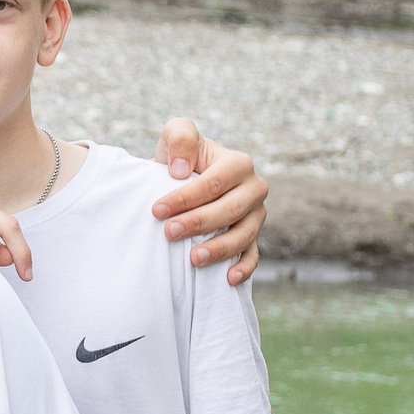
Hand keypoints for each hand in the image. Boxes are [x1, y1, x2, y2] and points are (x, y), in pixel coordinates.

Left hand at [152, 120, 267, 283]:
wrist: (184, 179)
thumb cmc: (180, 157)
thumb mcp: (176, 134)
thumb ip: (180, 137)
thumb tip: (182, 171)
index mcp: (238, 163)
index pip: (213, 184)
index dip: (185, 198)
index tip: (156, 210)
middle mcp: (254, 188)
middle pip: (230, 211)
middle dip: (198, 223)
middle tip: (168, 233)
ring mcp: (256, 215)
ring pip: (244, 235)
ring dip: (219, 249)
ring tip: (192, 259)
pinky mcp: (252, 236)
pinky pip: (254, 255)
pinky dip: (244, 267)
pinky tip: (228, 279)